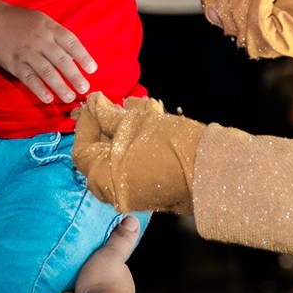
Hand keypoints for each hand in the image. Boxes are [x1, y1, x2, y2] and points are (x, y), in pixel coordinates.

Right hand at [0, 3, 96, 104]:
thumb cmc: (24, 22)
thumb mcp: (44, 22)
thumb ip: (58, 37)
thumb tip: (74, 57)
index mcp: (50, 29)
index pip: (71, 43)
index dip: (83, 56)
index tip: (92, 69)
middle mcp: (41, 41)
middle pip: (61, 60)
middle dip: (74, 76)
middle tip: (85, 89)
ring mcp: (27, 53)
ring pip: (46, 72)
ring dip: (59, 86)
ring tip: (69, 98)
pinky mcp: (14, 64)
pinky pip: (29, 79)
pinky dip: (39, 90)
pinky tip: (48, 99)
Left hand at [72, 93, 203, 213]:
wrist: (209, 170)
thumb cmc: (168, 146)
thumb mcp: (134, 124)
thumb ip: (107, 116)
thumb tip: (92, 105)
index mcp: (103, 178)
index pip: (82, 150)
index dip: (86, 123)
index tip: (94, 102)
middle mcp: (114, 190)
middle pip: (101, 152)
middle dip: (108, 123)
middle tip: (115, 102)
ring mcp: (133, 190)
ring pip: (121, 154)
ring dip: (127, 127)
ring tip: (140, 104)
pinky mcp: (151, 186)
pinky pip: (135, 161)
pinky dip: (139, 140)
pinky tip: (152, 117)